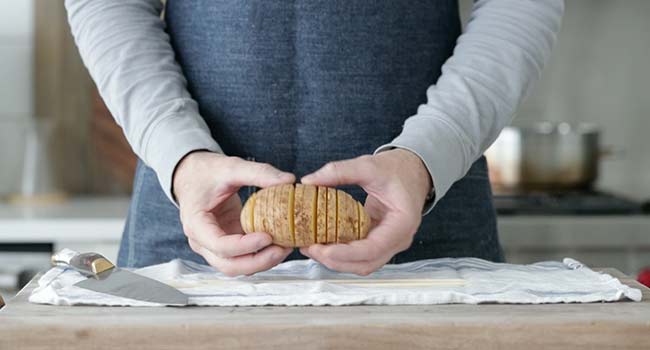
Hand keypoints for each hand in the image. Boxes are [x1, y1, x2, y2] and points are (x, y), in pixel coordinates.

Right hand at [173, 151, 294, 275]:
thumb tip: (289, 180)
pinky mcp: (228, 245)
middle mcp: (202, 241)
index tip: (268, 236)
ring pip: (238, 267)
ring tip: (286, 247)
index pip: (219, 245)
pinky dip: (262, 256)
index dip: (245, 246)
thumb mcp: (231, 167)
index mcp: (196, 223)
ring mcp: (214, 247)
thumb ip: (259, 172)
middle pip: (229, 265)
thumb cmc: (207, 172)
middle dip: (258, 261)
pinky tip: (280, 244)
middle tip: (283, 248)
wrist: (194, 176)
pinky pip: (244, 258)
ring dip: (262, 262)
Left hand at [299, 149, 431, 274]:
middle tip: (309, 248)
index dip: (346, 253)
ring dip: (336, 261)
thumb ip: (339, 171)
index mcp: (402, 223)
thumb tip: (309, 181)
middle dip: (335, 260)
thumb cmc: (397, 169)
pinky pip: (360, 255)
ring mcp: (389, 243)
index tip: (323, 249)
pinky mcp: (379, 241)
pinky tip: (323, 243)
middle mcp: (398, 239)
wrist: (412, 171)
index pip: (373, 249)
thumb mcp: (368, 165)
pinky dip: (341, 254)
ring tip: (311, 248)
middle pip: (366, 263)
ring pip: (362, 264)